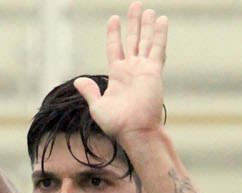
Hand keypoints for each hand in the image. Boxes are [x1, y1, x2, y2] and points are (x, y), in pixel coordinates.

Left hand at [73, 3, 167, 140]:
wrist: (134, 130)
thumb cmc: (116, 123)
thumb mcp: (97, 106)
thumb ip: (90, 91)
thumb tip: (79, 81)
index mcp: (117, 75)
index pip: (115, 48)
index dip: (114, 33)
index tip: (113, 19)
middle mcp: (131, 69)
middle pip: (132, 39)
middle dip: (134, 23)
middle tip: (135, 5)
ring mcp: (143, 68)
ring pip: (145, 40)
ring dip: (146, 25)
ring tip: (148, 9)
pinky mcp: (153, 70)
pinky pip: (157, 48)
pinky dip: (159, 34)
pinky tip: (161, 20)